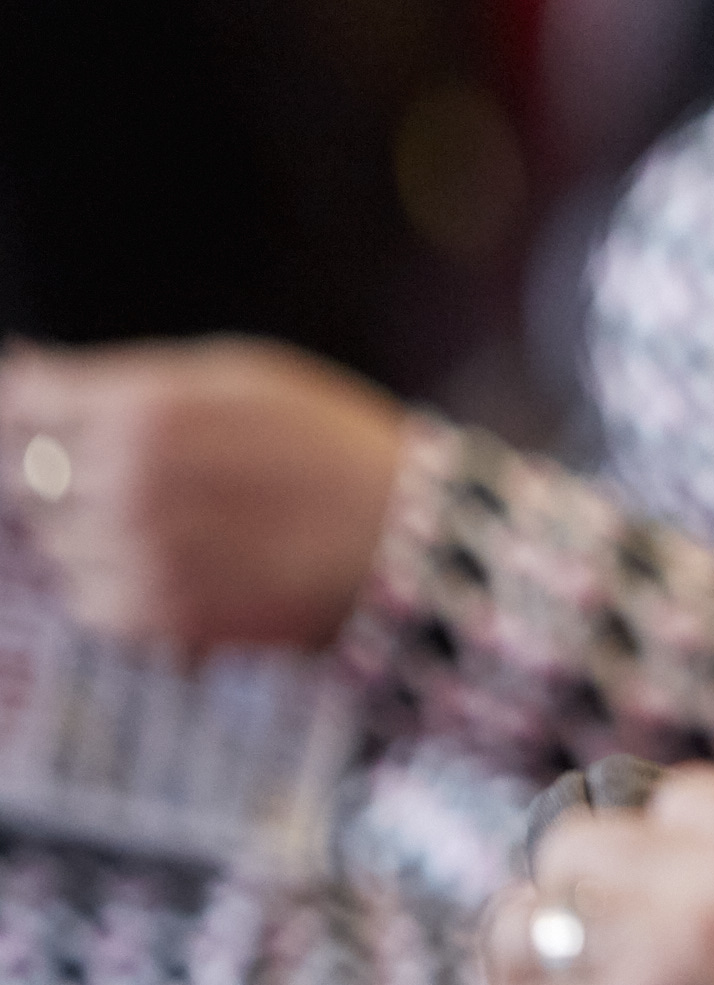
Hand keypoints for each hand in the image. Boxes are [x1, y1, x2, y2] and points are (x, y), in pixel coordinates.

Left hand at [0, 337, 404, 647]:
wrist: (404, 542)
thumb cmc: (328, 444)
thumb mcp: (241, 378)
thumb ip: (127, 375)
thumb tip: (19, 370)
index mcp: (147, 409)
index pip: (26, 404)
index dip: (32, 408)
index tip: (49, 414)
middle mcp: (126, 481)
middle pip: (26, 473)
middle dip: (57, 467)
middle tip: (139, 471)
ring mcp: (133, 553)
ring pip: (51, 537)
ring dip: (86, 525)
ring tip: (173, 515)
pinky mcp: (149, 615)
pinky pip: (85, 594)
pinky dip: (113, 577)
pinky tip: (178, 557)